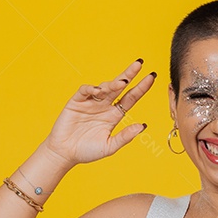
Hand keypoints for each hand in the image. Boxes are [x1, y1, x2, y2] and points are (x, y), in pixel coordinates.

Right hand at [39, 58, 154, 167]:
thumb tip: (142, 126)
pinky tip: (97, 90)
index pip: (131, 98)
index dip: (141, 88)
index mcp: (114, 115)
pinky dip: (91, 88)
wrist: (65, 153)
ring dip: (112, 84)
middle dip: (129, 74)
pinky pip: (85, 90)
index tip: (152, 77)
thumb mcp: (110, 146)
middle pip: (119, 87)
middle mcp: (104, 105)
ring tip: (121, 83)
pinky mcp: (77, 101)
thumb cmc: (88, 151)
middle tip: (139, 63)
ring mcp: (91, 102)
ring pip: (104, 87)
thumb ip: (124, 137)